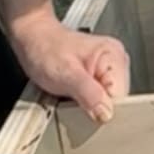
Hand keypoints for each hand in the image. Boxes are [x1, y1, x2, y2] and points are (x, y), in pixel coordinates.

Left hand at [9, 14, 129, 122]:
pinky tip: (75, 92)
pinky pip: (100, 101)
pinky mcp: (101, 77)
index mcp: (114, 56)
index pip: (121, 97)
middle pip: (116, 102)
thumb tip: (106, 114)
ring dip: (89, 105)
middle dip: (95, 106)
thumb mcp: (65, 74)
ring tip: (72, 90)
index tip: (83, 103)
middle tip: (74, 93)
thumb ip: (89, 94)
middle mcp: (116, 61)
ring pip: (108, 104)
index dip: (102, 106)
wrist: (33, 39)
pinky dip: (86, 102)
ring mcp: (110, 70)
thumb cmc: (44, 48)